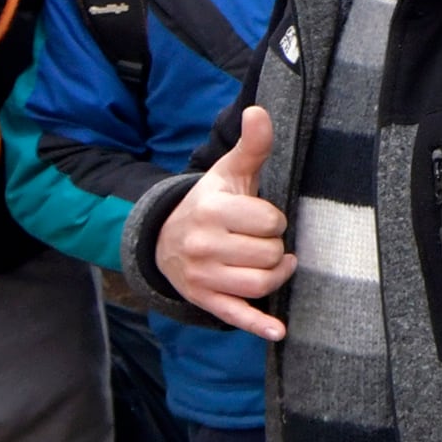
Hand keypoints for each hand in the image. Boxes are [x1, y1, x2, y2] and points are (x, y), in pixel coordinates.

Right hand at [156, 106, 295, 341]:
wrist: (163, 237)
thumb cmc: (210, 203)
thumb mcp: (228, 172)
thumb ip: (251, 146)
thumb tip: (260, 111)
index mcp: (211, 210)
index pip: (270, 221)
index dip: (274, 219)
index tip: (262, 218)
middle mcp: (203, 245)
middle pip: (271, 254)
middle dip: (275, 247)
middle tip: (260, 240)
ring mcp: (202, 276)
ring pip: (262, 283)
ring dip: (275, 275)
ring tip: (271, 263)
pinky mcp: (205, 300)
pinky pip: (236, 315)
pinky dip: (258, 325)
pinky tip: (278, 330)